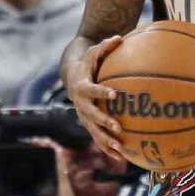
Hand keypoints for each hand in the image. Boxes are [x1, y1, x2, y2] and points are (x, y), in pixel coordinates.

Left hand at [9, 140, 94, 195]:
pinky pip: (62, 167)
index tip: (31, 146)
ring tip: (41, 140)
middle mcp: (59, 179)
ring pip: (57, 160)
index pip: (46, 166)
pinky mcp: (66, 183)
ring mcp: (64, 179)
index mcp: (52, 184)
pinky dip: (59, 158)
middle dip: (45, 148)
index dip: (40, 154)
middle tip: (34, 139)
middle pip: (53, 159)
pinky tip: (55, 149)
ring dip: (51, 149)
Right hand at [63, 36, 124, 158]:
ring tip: (121, 149)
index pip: (92, 90)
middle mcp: (81, 105)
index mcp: (82, 87)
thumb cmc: (88, 63)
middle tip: (118, 127)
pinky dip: (108, 149)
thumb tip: (120, 37)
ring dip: (106, 141)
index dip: (102, 91)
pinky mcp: (89, 125)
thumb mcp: (94, 52)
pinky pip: (98, 139)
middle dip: (104, 122)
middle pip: (92, 116)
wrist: (72, 78)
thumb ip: (105, 46)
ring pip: (94, 132)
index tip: (115, 94)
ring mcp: (84, 117)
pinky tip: (122, 158)